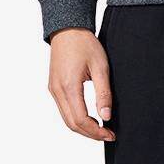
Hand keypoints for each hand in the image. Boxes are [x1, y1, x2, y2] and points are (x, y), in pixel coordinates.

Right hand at [48, 27, 115, 141]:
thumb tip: (106, 116)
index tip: (110, 134)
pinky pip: (63, 109)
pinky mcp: (53, 87)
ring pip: (66, 119)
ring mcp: (53, 89)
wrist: (67, 28)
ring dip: (82, 128)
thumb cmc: (84, 43)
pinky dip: (75, 118)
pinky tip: (89, 117)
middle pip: (72, 124)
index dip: (96, 132)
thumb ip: (103, 93)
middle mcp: (57, 91)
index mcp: (68, 86)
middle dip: (90, 133)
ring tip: (100, 128)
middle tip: (108, 134)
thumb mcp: (100, 66)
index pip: (81, 120)